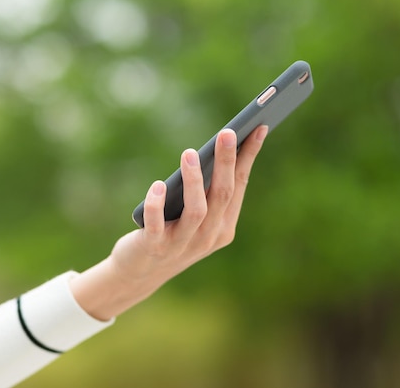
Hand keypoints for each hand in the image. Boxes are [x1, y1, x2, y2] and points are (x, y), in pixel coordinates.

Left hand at [70, 125, 267, 319]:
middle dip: (226, 162)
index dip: (248, 156)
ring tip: (190, 153)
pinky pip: (157, 225)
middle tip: (227, 132)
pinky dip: (157, 204)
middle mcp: (208, 237)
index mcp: (223, 226)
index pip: (239, 186)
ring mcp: (182, 244)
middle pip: (222, 195)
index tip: (258, 128)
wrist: (141, 271)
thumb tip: (213, 148)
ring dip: (194, 181)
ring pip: (196, 211)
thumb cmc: (170, 232)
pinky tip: (158, 185)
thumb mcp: (193, 213)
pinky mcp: (154, 248)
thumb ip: (204, 190)